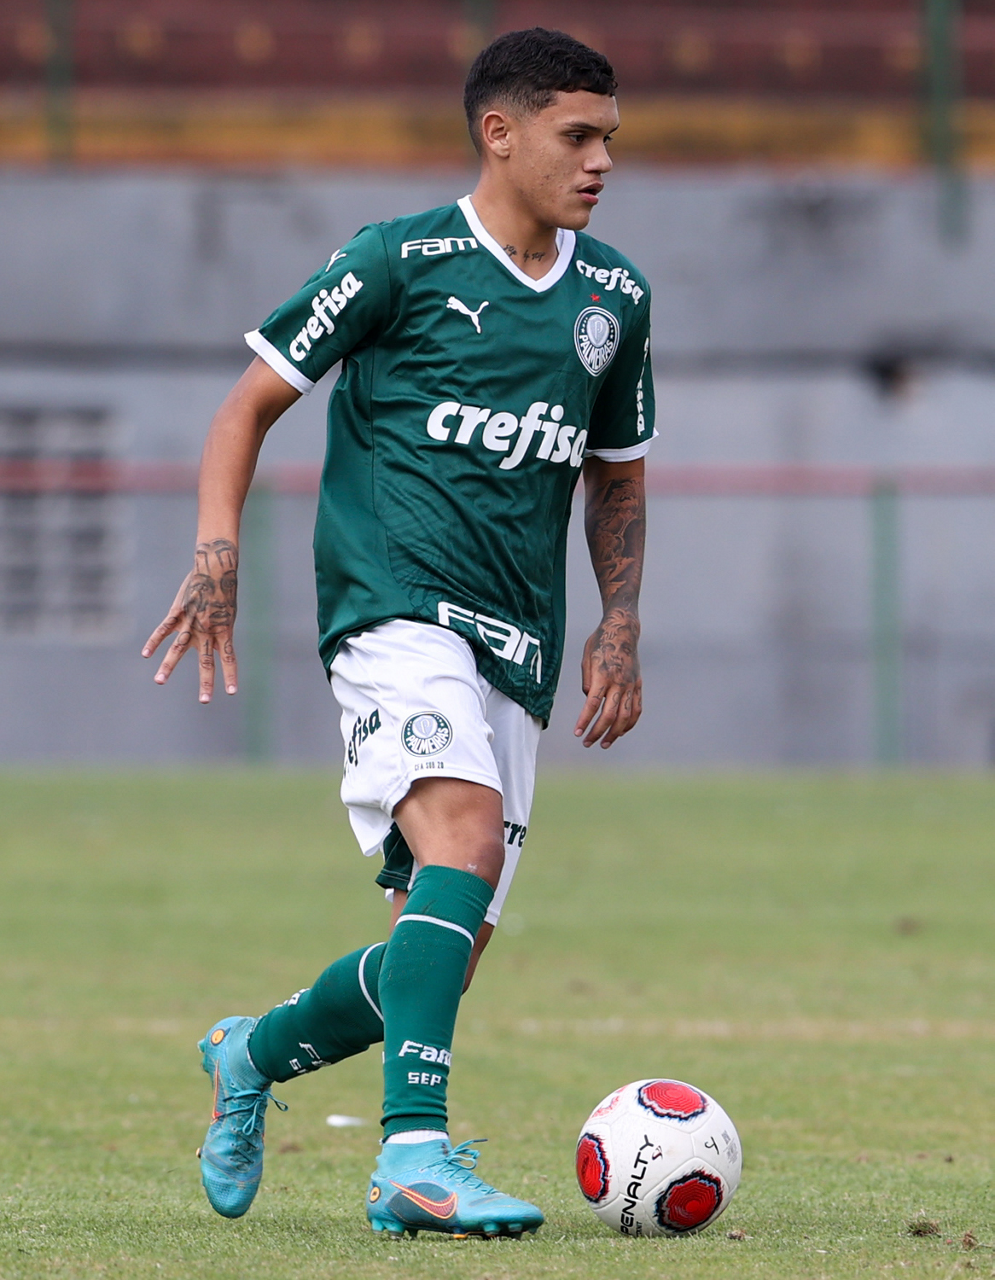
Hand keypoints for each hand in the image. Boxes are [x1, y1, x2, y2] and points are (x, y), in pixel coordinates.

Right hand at [142, 538, 238, 702]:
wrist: (216, 568)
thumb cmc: (224, 591)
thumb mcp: (228, 613)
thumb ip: (221, 631)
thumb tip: (218, 648)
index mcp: (224, 631)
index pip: (229, 659)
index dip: (231, 676)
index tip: (232, 693)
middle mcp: (208, 631)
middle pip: (206, 662)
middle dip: (206, 682)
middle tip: (204, 701)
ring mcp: (191, 623)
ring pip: (178, 650)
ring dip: (168, 667)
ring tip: (159, 682)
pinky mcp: (178, 613)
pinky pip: (164, 630)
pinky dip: (153, 641)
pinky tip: (145, 654)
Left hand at [574, 607, 642, 747]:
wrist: (623, 630)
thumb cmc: (601, 642)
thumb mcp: (586, 657)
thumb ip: (587, 680)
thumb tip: (588, 699)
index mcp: (603, 675)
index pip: (592, 704)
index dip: (584, 721)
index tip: (577, 733)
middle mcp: (619, 682)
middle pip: (610, 715)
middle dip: (598, 732)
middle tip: (587, 743)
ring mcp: (631, 685)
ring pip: (626, 716)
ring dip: (615, 733)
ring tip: (605, 743)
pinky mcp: (638, 685)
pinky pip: (637, 709)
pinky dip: (630, 723)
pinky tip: (621, 732)